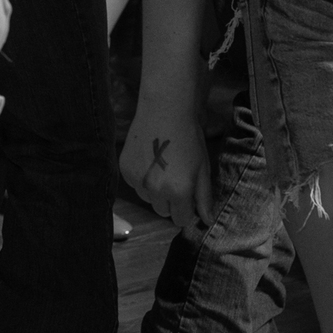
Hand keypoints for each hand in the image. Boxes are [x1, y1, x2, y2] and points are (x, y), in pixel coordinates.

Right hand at [120, 101, 210, 226]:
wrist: (165, 110)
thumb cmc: (189, 138)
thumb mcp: (203, 168)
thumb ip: (204, 198)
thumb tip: (207, 221)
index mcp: (178, 192)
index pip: (181, 220)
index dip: (186, 209)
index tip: (188, 194)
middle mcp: (155, 191)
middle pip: (163, 212)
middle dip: (170, 201)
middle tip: (176, 178)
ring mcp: (137, 181)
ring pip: (148, 199)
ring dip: (155, 191)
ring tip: (162, 166)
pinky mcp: (125, 171)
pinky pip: (135, 186)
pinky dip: (142, 178)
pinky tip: (149, 160)